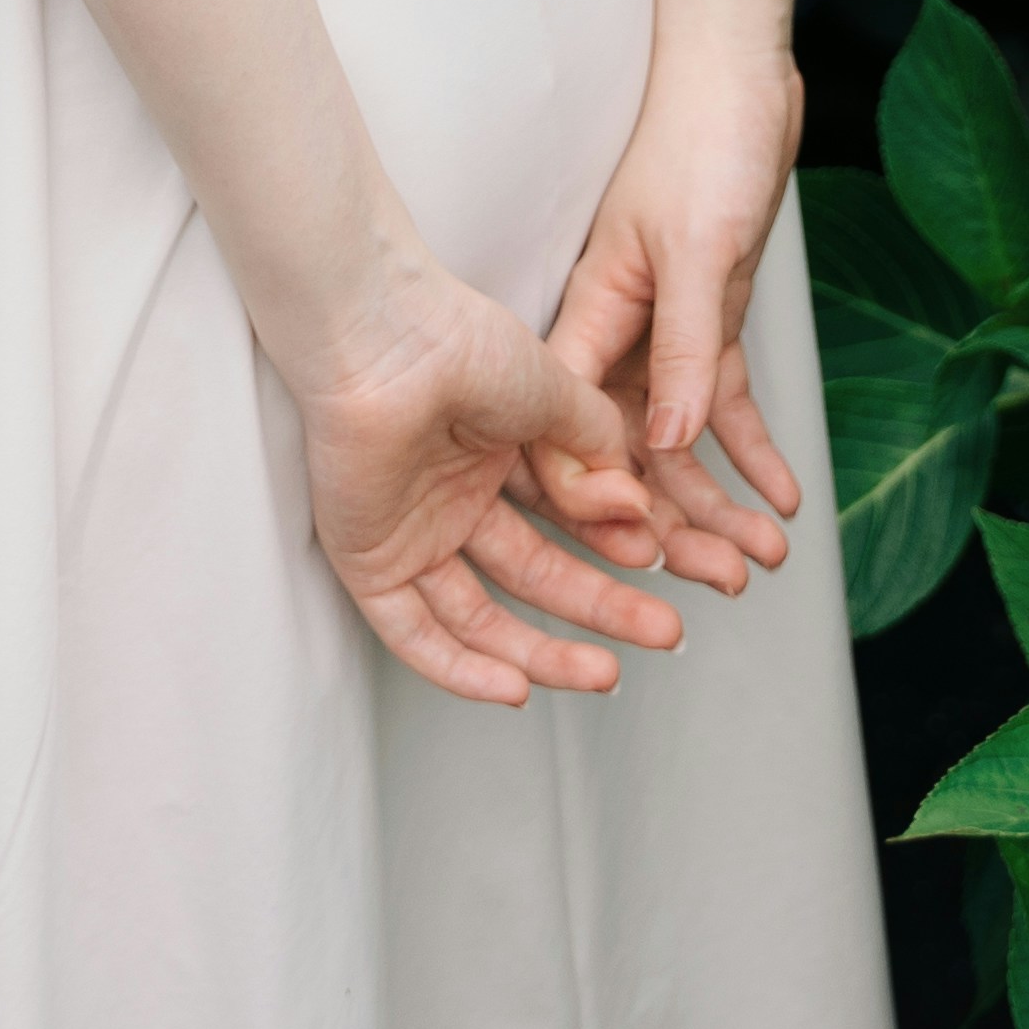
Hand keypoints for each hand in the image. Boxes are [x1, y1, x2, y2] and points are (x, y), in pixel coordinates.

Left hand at [289, 247, 690, 707]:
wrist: (387, 339)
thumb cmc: (456, 340)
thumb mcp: (556, 392)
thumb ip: (598, 450)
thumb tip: (634, 506)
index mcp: (493, 455)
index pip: (562, 526)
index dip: (614, 550)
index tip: (661, 558)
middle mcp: (452, 499)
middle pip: (533, 579)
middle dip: (601, 610)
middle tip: (660, 632)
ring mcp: (409, 532)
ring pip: (479, 617)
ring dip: (544, 653)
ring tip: (606, 674)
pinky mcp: (367, 559)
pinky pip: (412, 632)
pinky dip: (462, 668)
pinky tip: (515, 689)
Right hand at [548, 34, 807, 598]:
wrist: (740, 78)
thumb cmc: (704, 141)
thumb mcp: (699, 247)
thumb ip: (681, 345)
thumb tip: (666, 443)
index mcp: (588, 316)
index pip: (567, 429)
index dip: (594, 499)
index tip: (635, 552)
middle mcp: (615, 337)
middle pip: (627, 454)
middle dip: (671, 523)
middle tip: (720, 579)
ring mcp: (661, 334)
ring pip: (678, 443)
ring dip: (716, 502)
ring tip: (764, 557)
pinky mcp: (707, 325)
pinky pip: (721, 407)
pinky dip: (751, 455)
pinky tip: (782, 499)